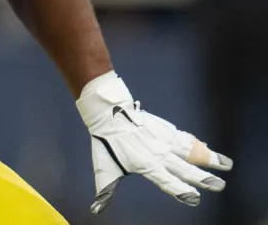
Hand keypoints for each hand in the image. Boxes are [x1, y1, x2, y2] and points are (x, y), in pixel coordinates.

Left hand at [76, 71, 231, 213]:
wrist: (109, 112)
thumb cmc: (106, 143)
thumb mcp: (104, 169)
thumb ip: (106, 190)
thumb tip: (96, 209)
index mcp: (146, 165)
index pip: (167, 182)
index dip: (181, 191)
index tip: (195, 199)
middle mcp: (159, 154)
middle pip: (185, 169)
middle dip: (203, 179)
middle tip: (219, 186)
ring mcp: (164, 140)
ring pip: (191, 151)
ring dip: (210, 158)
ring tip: (227, 165)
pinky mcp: (166, 129)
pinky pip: (186, 138)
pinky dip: (198, 144)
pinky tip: (207, 148)